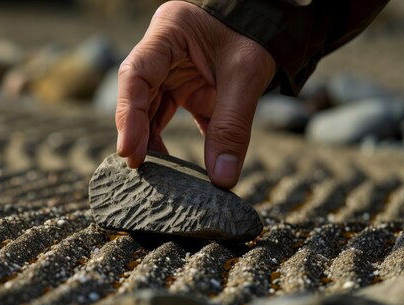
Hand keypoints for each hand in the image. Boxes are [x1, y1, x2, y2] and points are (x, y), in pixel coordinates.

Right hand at [116, 0, 276, 188]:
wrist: (276, 25)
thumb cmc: (258, 35)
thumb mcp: (247, 75)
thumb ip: (232, 126)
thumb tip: (222, 180)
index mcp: (169, 32)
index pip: (136, 74)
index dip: (127, 113)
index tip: (129, 149)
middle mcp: (162, 52)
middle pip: (137, 95)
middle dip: (136, 132)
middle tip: (137, 166)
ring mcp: (171, 71)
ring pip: (150, 109)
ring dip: (150, 141)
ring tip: (153, 172)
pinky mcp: (184, 88)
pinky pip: (170, 117)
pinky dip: (171, 141)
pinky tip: (172, 167)